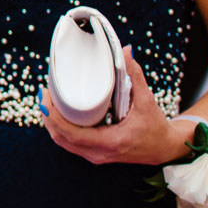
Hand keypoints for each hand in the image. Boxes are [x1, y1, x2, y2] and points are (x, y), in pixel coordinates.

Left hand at [41, 47, 189, 165]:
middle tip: (43, 93)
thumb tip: (125, 51)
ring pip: (63, 142)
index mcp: (110, 142)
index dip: (54, 117)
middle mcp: (99, 153)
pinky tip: (56, 113)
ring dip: (51, 122)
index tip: (46, 99)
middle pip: (61, 138)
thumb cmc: (156, 127)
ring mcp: (95, 155)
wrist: (165, 149)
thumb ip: (135, 76)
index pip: (72, 134)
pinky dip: (60, 128)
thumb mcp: (147, 101)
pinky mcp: (94, 153)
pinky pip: (70, 143)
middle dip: (48, 116)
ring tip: (46, 100)